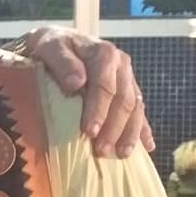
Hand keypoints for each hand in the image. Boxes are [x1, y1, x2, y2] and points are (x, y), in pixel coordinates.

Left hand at [24, 26, 153, 157]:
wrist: (58, 42)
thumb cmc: (51, 47)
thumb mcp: (50, 49)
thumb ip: (63, 63)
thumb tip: (77, 83)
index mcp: (104, 54)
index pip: (105, 86)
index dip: (98, 110)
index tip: (88, 131)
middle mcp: (121, 65)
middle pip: (123, 100)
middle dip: (113, 128)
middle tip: (101, 150)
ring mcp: (127, 77)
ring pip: (135, 108)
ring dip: (129, 133)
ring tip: (121, 154)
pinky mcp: (128, 89)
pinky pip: (139, 110)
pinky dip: (142, 129)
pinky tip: (146, 147)